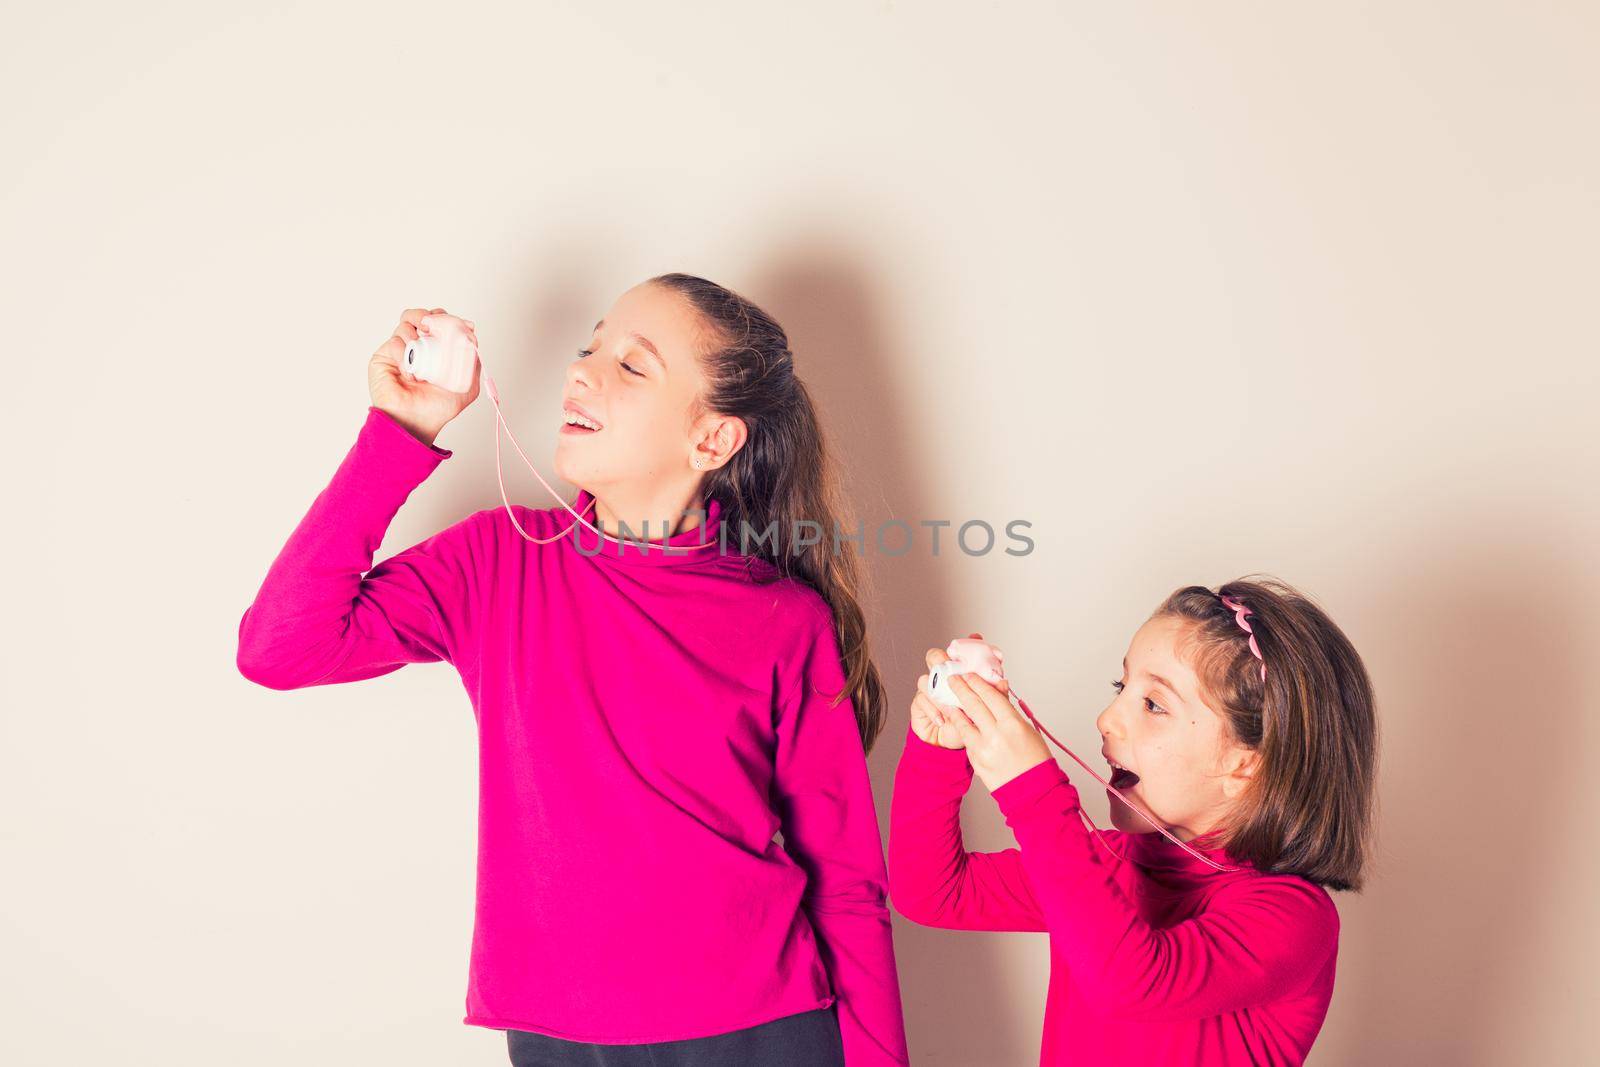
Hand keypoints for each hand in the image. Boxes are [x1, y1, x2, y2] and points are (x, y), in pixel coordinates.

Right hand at [368, 307, 480, 445]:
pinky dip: (404, 355)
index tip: (459, 325)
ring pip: (405, 324)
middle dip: (429, 316)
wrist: (418, 423)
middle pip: (419, 315)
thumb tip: (471, 335)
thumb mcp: (467, 384)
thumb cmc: (439, 408)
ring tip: (422, 358)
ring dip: (416, 335)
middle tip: (434, 328)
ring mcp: (399, 351)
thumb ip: (471, 360)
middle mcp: (416, 346)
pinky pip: (394, 343)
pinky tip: (411, 374)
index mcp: (434, 349)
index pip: (438, 321)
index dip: (446, 318)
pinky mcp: (383, 357)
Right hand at [910, 632, 992, 749]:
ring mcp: (928, 688)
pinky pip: (921, 700)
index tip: (974, 640)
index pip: (957, 651)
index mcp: (957, 673)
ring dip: (939, 694)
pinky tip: (943, 720)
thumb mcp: (985, 709)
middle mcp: (941, 676)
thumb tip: (1003, 682)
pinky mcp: (919, 703)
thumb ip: (994, 694)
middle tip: (952, 673)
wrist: (952, 743)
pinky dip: (933, 710)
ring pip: (925, 680)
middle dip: (941, 660)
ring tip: (952, 708)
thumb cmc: (968, 722)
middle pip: (934, 656)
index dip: (964, 644)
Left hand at [926, 639, 1051, 791]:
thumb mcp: (1027, 730)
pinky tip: (953, 716)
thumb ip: (1009, 711)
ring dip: (954, 706)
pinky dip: (959, 724)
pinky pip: (965, 737)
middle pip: (974, 704)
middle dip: (962, 688)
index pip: (991, 696)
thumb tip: (997, 691)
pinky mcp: (975, 759)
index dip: (978, 683)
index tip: (970, 675)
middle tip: (953, 678)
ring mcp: (984, 748)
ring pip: (964, 720)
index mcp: (1013, 724)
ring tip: (947, 695)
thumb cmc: (1035, 759)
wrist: (1032, 790)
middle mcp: (996, 734)